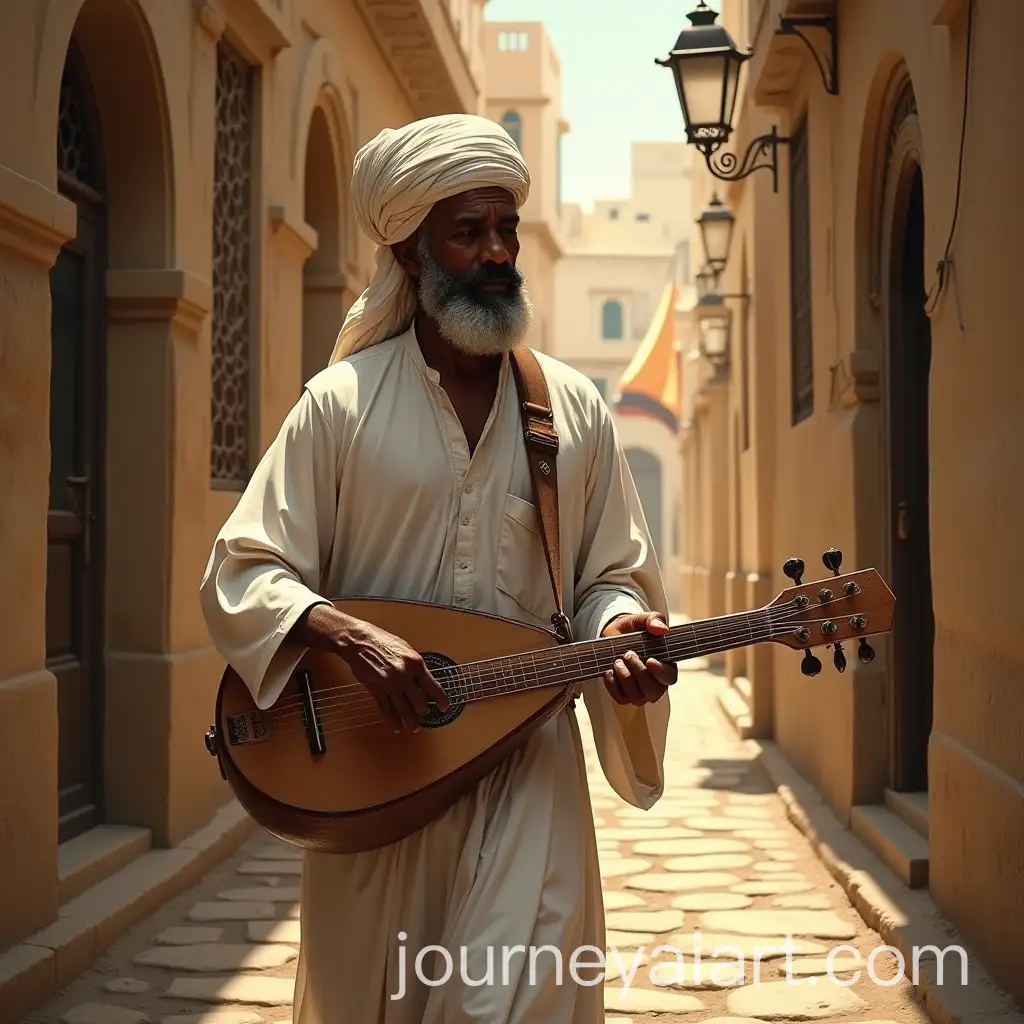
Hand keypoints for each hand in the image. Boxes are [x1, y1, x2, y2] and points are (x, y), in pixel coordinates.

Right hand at [296, 604, 449, 731]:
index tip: (444, 707)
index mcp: (415, 663)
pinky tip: (396, 725)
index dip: (440, 700)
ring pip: (404, 710)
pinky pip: (387, 710)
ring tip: (413, 728)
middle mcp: (404, 675)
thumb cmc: (382, 641)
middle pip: (419, 703)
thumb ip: (415, 666)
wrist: (359, 641)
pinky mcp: (376, 690)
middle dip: (422, 712)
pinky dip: (392, 720)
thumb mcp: (406, 649)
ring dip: (410, 722)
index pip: (433, 686)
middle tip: (423, 715)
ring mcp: (390, 684)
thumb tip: (423, 680)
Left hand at [600, 611, 676, 706]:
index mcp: (666, 666)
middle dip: (639, 672)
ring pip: (637, 697)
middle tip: (628, 654)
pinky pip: (620, 698)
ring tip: (617, 662)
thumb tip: (662, 629)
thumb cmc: (632, 630)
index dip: (661, 672)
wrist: (613, 636)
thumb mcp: (641, 620)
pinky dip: (613, 686)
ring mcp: (640, 692)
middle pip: (653, 689)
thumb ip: (653, 620)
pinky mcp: (624, 695)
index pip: (670, 677)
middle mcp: (656, 683)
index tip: (650, 661)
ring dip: (625, 679)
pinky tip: (608, 672)